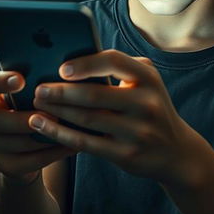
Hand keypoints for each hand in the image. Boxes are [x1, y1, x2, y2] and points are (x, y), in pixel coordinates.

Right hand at [0, 71, 77, 182]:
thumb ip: (37, 82)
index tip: (21, 80)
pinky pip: (32, 161)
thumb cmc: (33, 108)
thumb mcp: (30, 93)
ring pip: (19, 143)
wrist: (28, 148)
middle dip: (27, 118)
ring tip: (72, 129)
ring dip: (46, 136)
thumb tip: (65, 68)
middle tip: (54, 115)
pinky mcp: (4, 166)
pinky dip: (54, 152)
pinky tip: (73, 144)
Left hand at [31, 49, 207, 188]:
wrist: (176, 151)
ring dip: (57, 111)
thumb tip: (74, 59)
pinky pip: (86, 143)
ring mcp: (137, 131)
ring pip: (87, 119)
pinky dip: (60, 133)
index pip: (114, 62)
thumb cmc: (150, 106)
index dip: (86, 64)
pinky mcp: (126, 155)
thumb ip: (119, 68)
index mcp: (149, 77)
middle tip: (38, 88)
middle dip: (61, 92)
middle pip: (94, 95)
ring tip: (37, 104)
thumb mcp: (146, 81)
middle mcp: (146, 103)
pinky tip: (42, 125)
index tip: (61, 68)